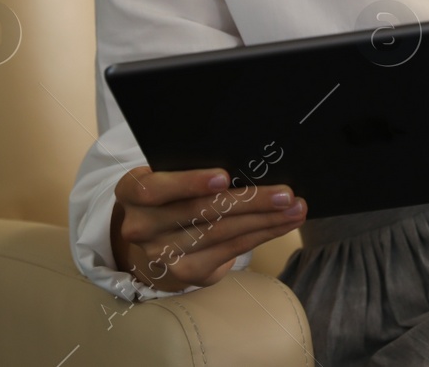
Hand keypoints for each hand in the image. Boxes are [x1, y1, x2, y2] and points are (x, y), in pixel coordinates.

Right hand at [109, 166, 305, 293]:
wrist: (153, 236)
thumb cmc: (170, 191)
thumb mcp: (168, 173)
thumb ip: (191, 166)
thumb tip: (247, 156)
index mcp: (132, 192)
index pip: (154, 189)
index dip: (189, 183)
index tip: (224, 177)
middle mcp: (141, 227)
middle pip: (200, 213)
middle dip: (249, 201)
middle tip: (285, 193)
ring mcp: (162, 254)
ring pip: (222, 233)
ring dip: (265, 220)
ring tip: (296, 208)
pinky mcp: (187, 272)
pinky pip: (230, 250)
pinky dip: (261, 234)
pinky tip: (283, 224)